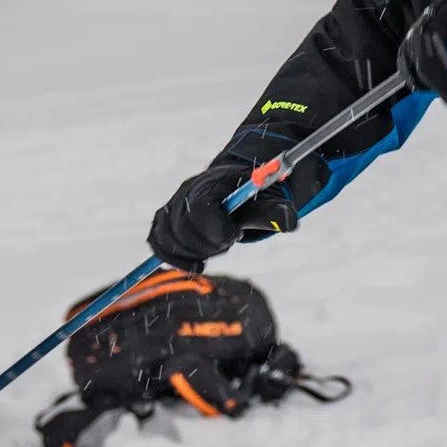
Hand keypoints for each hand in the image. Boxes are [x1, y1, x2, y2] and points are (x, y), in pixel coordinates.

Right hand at [149, 160, 305, 272]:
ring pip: (169, 239)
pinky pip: (157, 242)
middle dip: (209, 244)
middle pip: (184, 229)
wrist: (234, 187)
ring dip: (193, 253)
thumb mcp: (270, 203)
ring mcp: (172, 206)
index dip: (218, 230)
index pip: (201, 210)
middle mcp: (186, 192)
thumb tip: (289, 223)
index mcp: (211, 184)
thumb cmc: (253, 197)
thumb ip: (276, 213)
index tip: (236, 235)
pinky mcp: (165, 221)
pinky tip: (196, 262)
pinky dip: (173, 258)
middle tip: (229, 240)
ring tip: (216, 247)